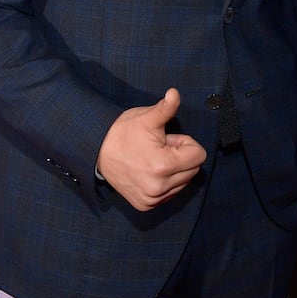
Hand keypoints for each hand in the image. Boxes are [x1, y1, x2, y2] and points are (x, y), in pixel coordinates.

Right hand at [96, 88, 206, 211]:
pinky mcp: (146, 205)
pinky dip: (166, 182)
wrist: (97, 151)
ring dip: (175, 170)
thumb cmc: (124, 132)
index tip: (168, 140)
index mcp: (163, 166)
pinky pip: (171, 193)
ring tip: (154, 158)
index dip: (186, 144)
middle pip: (193, 170)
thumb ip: (166, 107)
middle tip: (160, 148)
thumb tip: (175, 92)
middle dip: (181, 157)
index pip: (199, 155)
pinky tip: (150, 171)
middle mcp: (159, 187)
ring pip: (183, 182)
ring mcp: (152, 199)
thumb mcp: (147, 118)